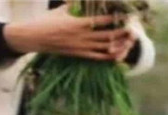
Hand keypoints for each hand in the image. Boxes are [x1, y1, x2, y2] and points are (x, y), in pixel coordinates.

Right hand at [3, 5, 132, 60]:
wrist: (34, 38)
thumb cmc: (45, 21)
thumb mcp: (60, 10)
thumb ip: (72, 4)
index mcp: (78, 23)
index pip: (101, 21)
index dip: (114, 18)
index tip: (125, 16)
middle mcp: (82, 36)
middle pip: (108, 36)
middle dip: (122, 33)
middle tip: (133, 30)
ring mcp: (82, 47)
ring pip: (105, 48)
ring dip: (119, 45)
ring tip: (129, 42)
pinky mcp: (80, 55)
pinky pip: (98, 57)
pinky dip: (110, 57)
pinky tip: (119, 55)